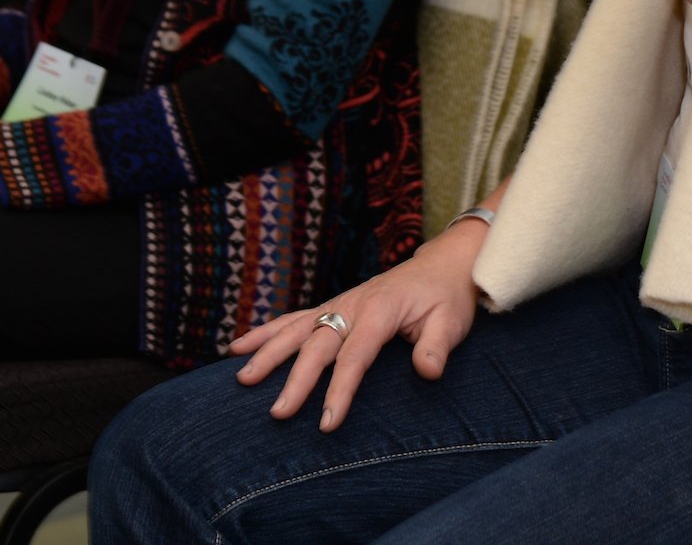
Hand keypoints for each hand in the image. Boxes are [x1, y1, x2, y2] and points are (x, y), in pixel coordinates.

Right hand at [229, 220, 485, 431]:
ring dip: (268, 353)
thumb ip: (436, 346)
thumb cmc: (446, 298)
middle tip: (277, 413)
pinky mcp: (332, 307)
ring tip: (242, 377)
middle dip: (296, 380)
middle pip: (318, 345)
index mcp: (380, 311)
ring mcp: (338, 304)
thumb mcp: (452, 322)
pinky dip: (265, 332)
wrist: (442, 266)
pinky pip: (293, 319)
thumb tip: (428, 371)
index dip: (340, 391)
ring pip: (296, 329)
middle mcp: (352, 305)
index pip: (355, 357)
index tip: (327, 424)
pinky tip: (239, 347)